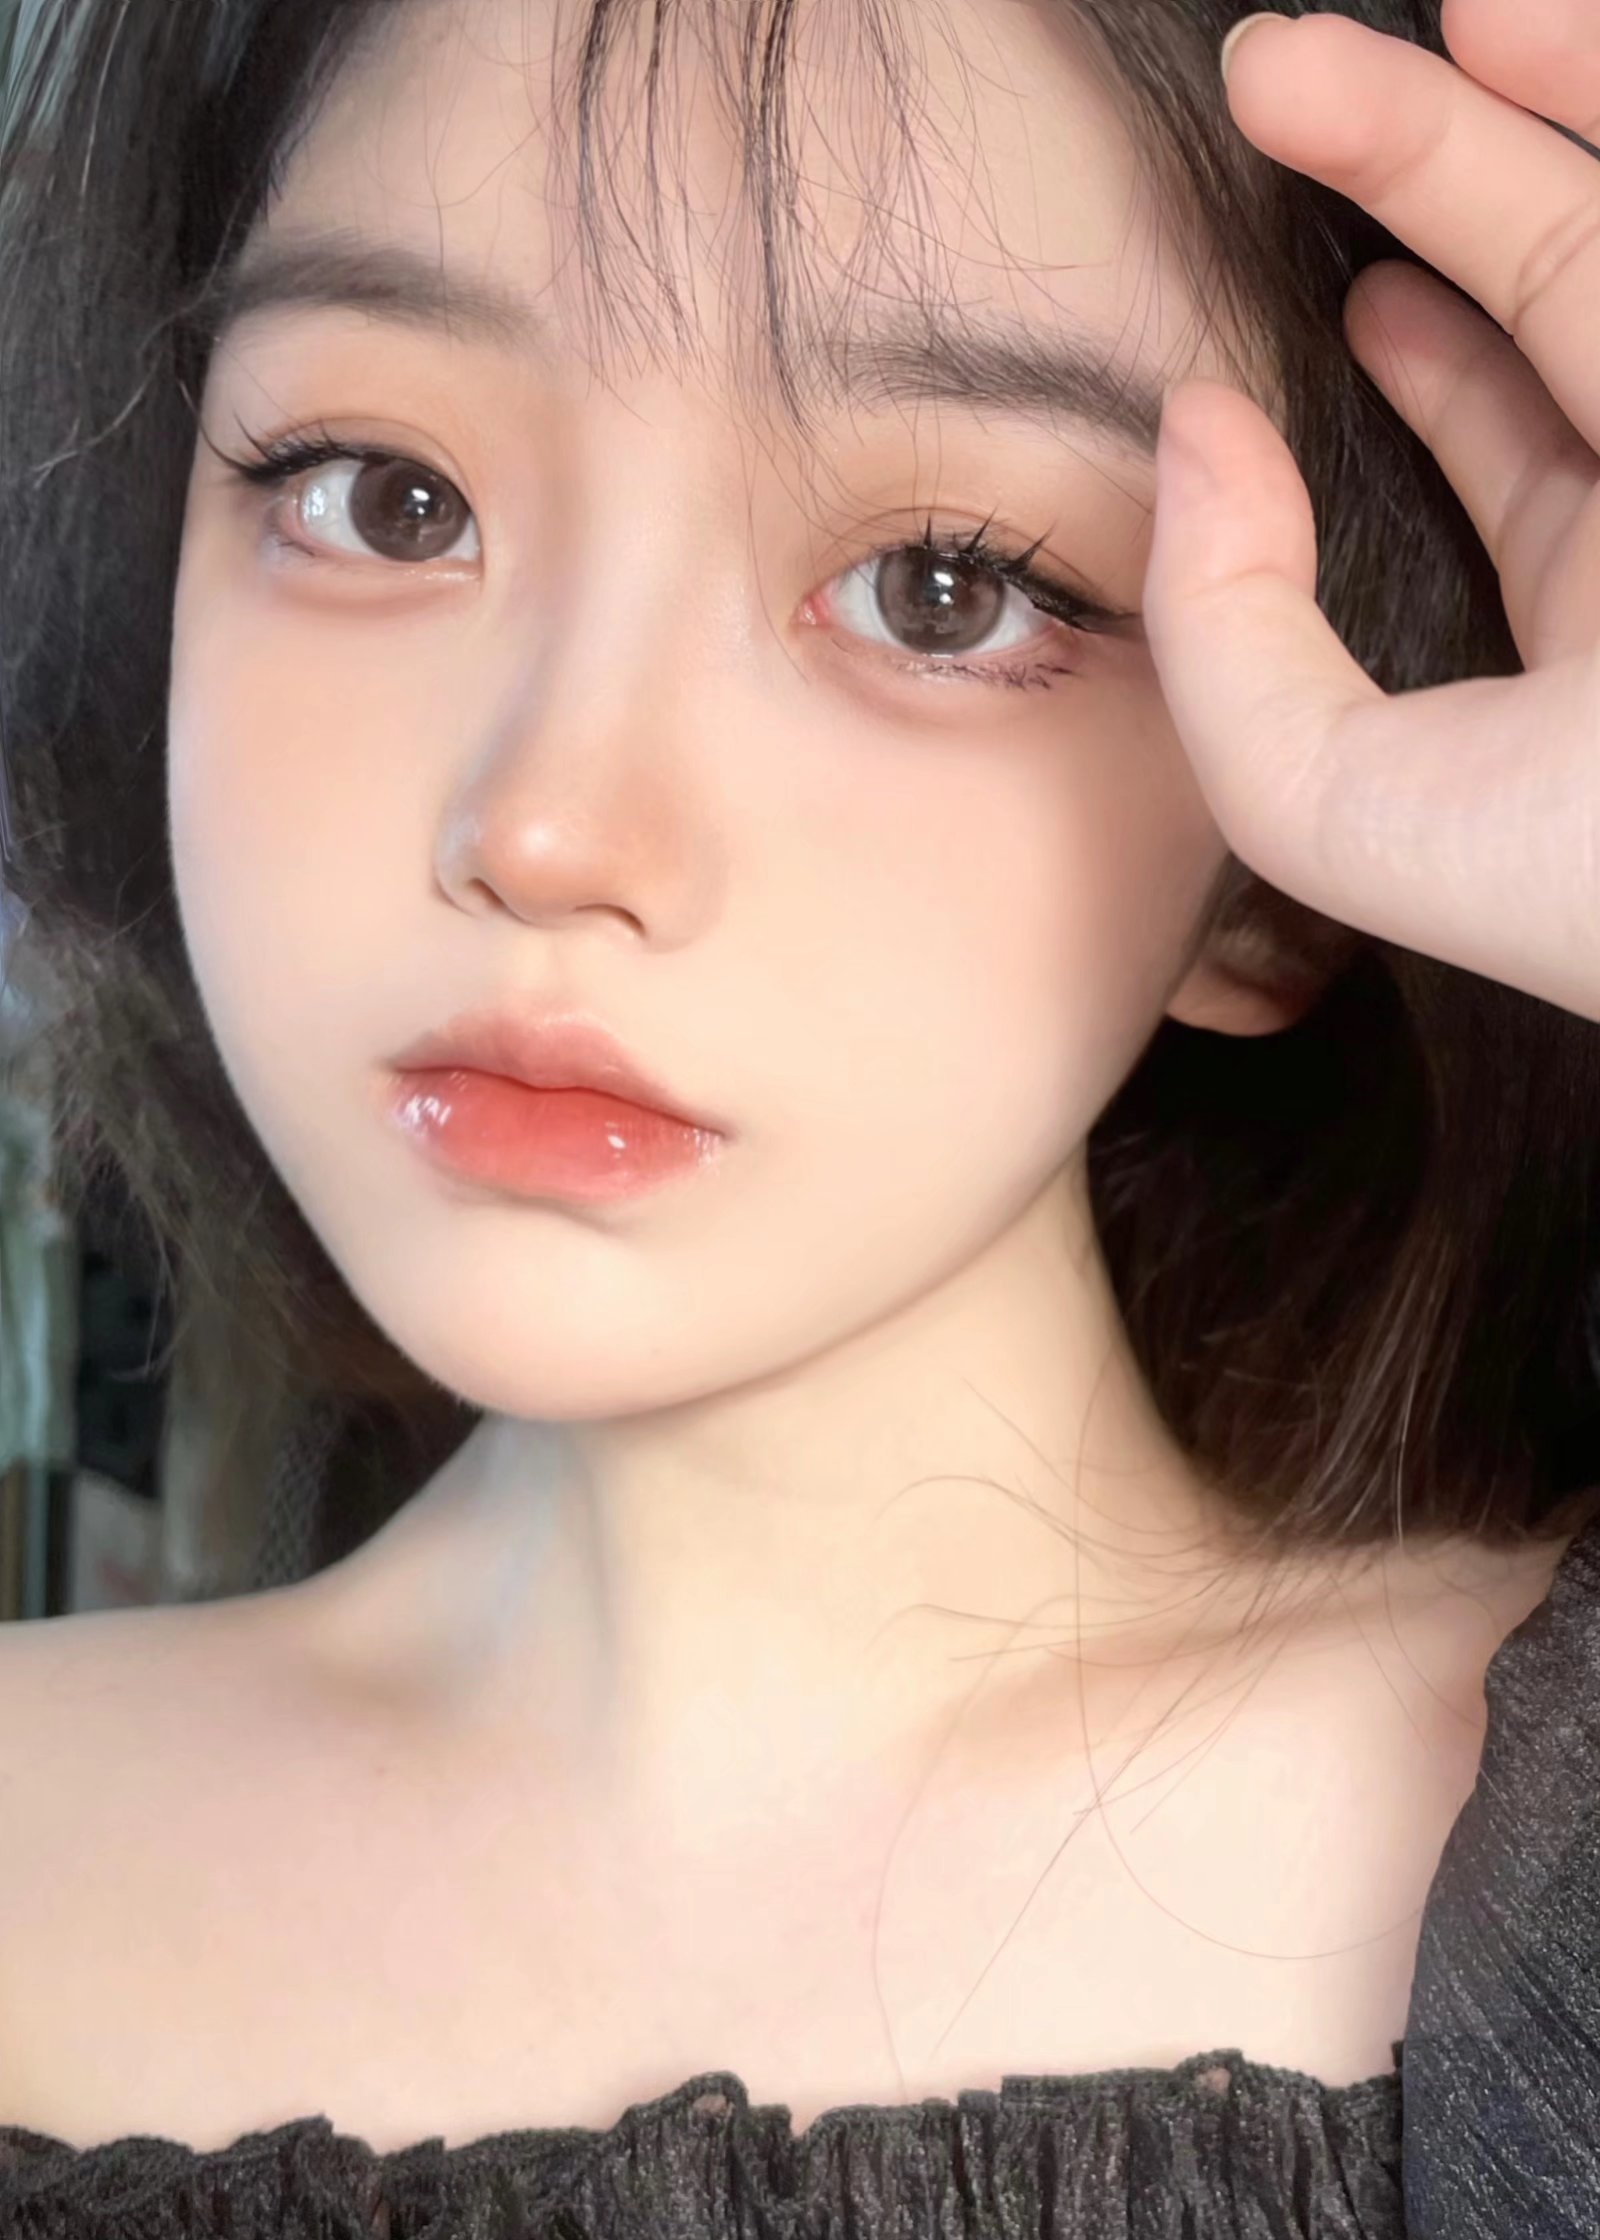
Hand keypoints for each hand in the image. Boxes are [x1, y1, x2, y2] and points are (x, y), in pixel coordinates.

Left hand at [1142, 1, 1599, 1022]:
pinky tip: (1542, 29)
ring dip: (1569, 101)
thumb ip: (1227, 642)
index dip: (1434, 364)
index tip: (1342, 287)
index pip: (1527, 463)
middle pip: (1582, 308)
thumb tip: (1192, 431)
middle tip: (1284, 73)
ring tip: (1458, 7)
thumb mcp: (1341, 803)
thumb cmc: (1586, 869)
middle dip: (1443, 172)